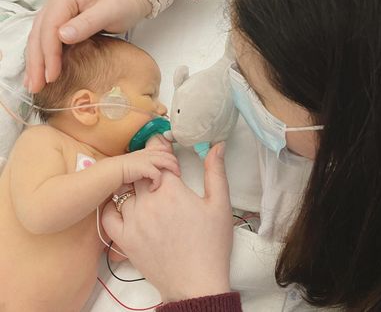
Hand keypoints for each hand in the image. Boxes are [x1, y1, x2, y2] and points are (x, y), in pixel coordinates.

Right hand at [25, 0, 150, 92]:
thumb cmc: (123, 4)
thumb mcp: (109, 12)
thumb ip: (87, 23)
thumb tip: (62, 36)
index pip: (49, 28)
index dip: (49, 53)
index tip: (52, 76)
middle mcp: (54, 3)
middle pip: (39, 35)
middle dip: (36, 62)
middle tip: (35, 87)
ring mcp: (56, 13)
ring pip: (39, 40)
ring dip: (35, 63)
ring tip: (34, 85)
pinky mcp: (61, 24)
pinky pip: (47, 42)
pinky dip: (43, 58)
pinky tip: (41, 74)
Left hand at [102, 142, 232, 302]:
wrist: (196, 284)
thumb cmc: (211, 245)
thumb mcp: (220, 204)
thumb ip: (215, 171)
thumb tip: (217, 146)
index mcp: (171, 191)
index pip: (159, 159)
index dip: (162, 152)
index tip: (165, 152)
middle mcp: (148, 202)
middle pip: (140, 171)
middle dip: (148, 166)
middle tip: (156, 169)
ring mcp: (133, 221)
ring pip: (124, 189)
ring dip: (133, 183)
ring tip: (144, 186)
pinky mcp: (124, 239)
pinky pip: (108, 214)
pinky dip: (113, 204)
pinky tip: (124, 203)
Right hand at [118, 144, 179, 190]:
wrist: (110, 172)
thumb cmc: (119, 172)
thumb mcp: (134, 165)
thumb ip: (143, 166)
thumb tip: (149, 173)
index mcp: (145, 152)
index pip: (162, 148)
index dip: (170, 154)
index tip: (174, 162)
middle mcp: (147, 154)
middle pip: (168, 154)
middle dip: (175, 162)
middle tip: (178, 172)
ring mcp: (147, 160)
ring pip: (167, 161)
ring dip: (173, 169)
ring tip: (175, 177)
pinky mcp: (145, 168)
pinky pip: (157, 174)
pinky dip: (158, 181)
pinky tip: (154, 188)